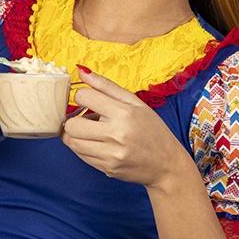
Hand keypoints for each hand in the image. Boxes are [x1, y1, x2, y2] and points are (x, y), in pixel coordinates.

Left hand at [61, 67, 188, 188]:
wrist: (167, 165)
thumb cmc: (153, 130)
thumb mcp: (135, 103)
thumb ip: (106, 86)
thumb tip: (80, 70)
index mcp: (124, 113)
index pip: (83, 96)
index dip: (82, 96)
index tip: (88, 100)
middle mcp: (116, 134)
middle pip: (72, 124)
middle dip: (74, 119)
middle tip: (87, 118)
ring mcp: (110, 154)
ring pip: (72, 142)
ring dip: (76, 134)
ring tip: (93, 132)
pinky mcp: (107, 168)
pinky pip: (81, 156)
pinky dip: (84, 147)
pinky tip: (98, 144)